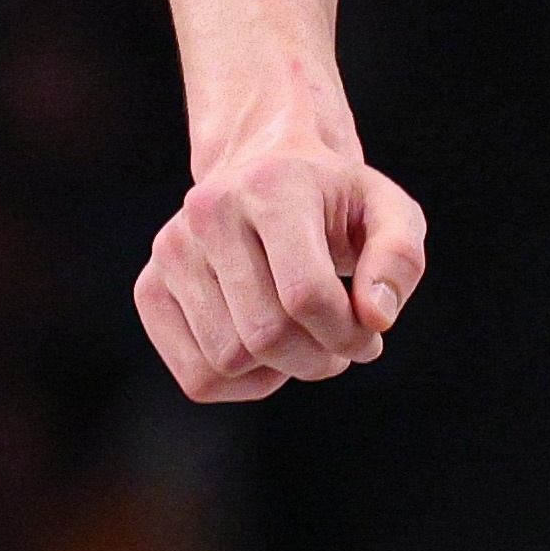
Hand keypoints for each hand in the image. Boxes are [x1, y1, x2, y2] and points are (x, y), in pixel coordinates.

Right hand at [135, 132, 427, 400]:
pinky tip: (265, 348)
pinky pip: (198, 377)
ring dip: (281, 370)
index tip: (369, 333)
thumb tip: (375, 318)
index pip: (306, 296)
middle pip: (266, 336)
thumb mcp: (390, 211)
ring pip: (229, 362)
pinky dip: (242, 382)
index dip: (347, 335)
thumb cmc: (335, 201)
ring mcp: (171, 250)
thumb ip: (399, 258)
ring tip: (303, 337)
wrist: (266, 168)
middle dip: (318, 357)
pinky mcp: (150, 287)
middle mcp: (209, 212)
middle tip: (340, 343)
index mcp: (272, 186)